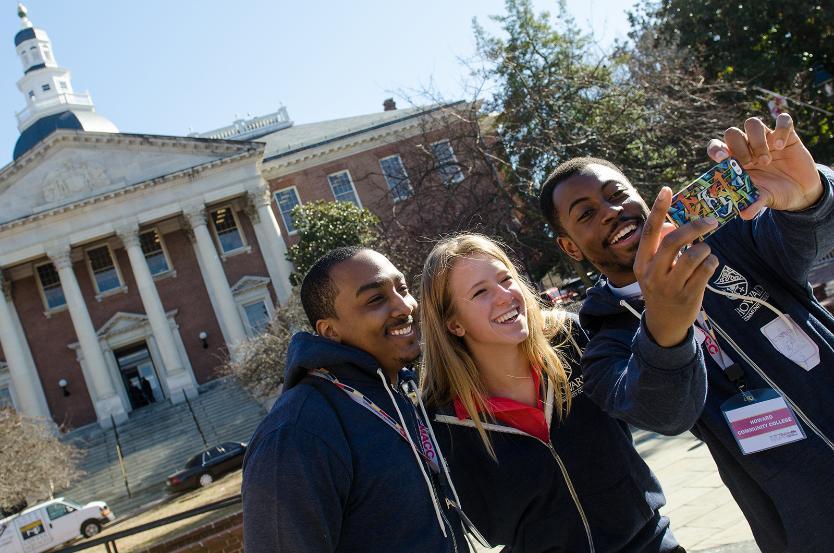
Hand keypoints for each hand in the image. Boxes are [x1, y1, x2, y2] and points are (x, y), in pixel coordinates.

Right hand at [634, 188, 719, 346]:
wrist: (664, 323)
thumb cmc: (661, 287)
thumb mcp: (654, 268)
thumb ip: (662, 246)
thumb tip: (676, 222)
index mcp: (641, 263)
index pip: (650, 231)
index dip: (658, 209)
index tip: (667, 189)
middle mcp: (652, 274)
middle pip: (673, 241)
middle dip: (694, 227)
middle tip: (710, 220)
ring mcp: (670, 286)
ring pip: (694, 255)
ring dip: (705, 248)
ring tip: (705, 251)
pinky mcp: (687, 296)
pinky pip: (706, 270)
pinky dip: (711, 262)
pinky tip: (708, 265)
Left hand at [707, 113, 822, 218]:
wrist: (800, 191)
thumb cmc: (774, 192)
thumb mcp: (763, 199)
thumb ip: (753, 204)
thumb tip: (744, 215)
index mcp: (734, 161)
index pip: (716, 146)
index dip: (715, 149)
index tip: (722, 158)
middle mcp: (747, 146)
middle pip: (732, 132)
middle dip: (739, 146)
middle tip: (750, 163)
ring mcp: (766, 138)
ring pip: (752, 123)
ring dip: (757, 140)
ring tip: (767, 160)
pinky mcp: (787, 134)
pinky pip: (783, 120)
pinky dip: (781, 129)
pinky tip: (782, 145)